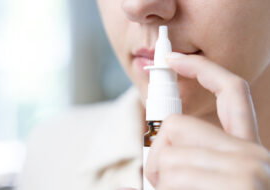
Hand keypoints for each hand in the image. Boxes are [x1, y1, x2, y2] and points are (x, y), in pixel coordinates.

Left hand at [119, 53, 269, 189]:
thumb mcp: (208, 177)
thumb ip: (188, 157)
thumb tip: (139, 155)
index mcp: (246, 148)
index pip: (232, 90)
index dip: (202, 68)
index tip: (172, 58)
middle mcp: (253, 153)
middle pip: (176, 124)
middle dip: (158, 152)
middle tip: (162, 179)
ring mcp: (248, 168)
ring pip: (168, 154)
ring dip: (159, 180)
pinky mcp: (240, 183)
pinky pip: (172, 174)